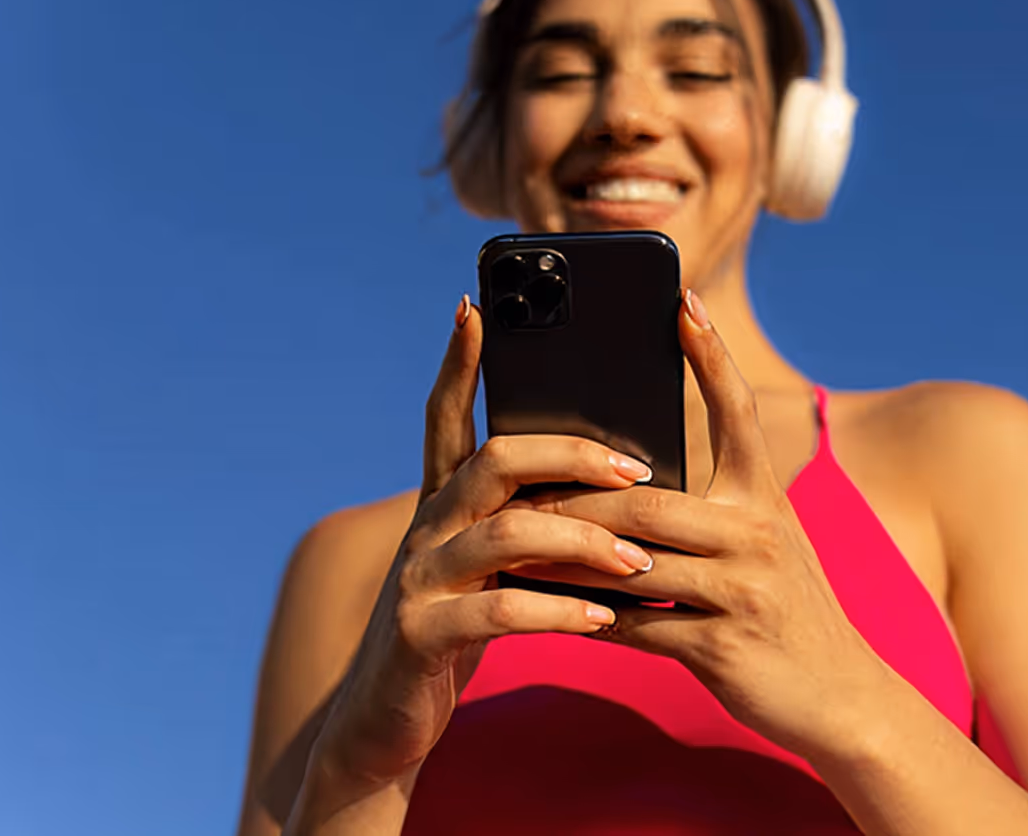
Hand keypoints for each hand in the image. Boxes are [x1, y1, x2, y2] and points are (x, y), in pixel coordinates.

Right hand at [306, 298, 658, 797]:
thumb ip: (525, 522)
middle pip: (493, 460)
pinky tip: (604, 620)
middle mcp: (425, 527)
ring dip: (582, 543)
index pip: (446, 416)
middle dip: (569, 453)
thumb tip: (610, 482)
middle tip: (637, 469)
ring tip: (640, 562)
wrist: (387, 722)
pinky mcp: (419, 635)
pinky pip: (498, 612)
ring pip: (503, 534)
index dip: (459, 363)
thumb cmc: (458, 633)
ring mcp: (417, 579)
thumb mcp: (488, 569)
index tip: (473, 306)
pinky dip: (557, 611)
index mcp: (442, 503)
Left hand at [511, 291, 883, 759]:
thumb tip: (627, 477)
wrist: (841, 696)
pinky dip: (585, 617)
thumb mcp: (765, 540)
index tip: (681, 298)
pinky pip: (635, 627)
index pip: (736, 411)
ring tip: (510, 544)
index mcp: (764, 496)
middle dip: (572, 496)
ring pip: (629, 560)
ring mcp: (743, 591)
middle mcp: (758, 532)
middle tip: (512, 485)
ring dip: (563, 557)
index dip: (710, 354)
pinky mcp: (723, 647)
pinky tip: (547, 611)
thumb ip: (712, 505)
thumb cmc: (785, 607)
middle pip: (644, 498)